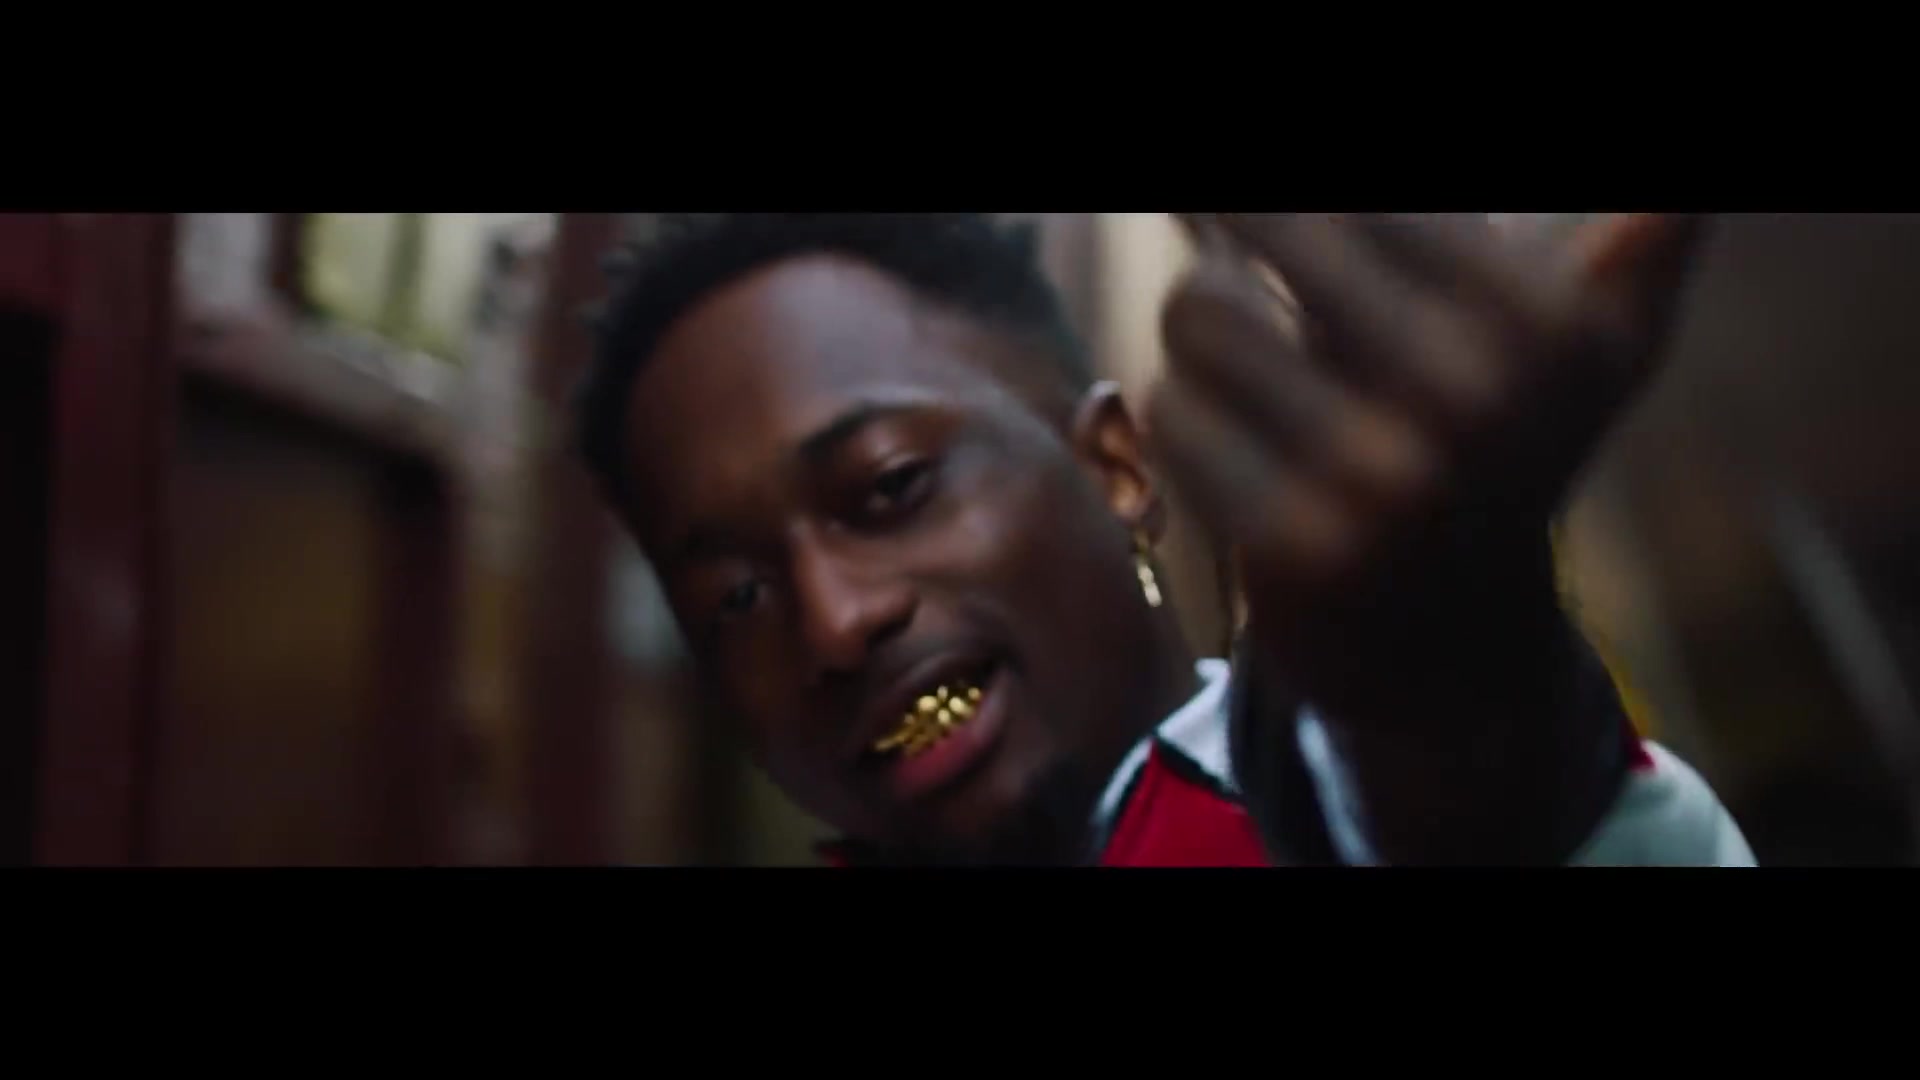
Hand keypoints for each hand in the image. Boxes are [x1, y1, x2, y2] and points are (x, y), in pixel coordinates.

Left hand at [1146, 213, 1708, 860]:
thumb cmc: (1502, 451)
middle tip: (1236, 246)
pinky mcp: (1299, 549)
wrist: (1452, 652)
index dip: (1291, 205)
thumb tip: (1682, 195)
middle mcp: (1477, 396)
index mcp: (1549, 322)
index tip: (1271, 218)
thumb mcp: (1593, 345)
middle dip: (1236, 227)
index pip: (1353, 194)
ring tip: (1253, 366)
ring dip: (1207, 335)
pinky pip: (1173, 412)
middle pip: (1256, 212)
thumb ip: (1644, 243)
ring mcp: (1385, 482)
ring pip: (1196, 310)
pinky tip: (1236, 443)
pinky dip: (1185, 416)